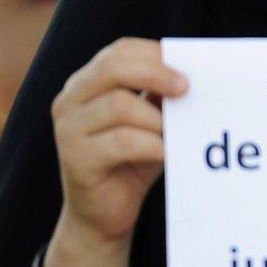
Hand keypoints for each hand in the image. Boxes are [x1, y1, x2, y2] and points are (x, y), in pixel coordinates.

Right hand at [46, 38, 183, 266]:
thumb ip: (162, 94)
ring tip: (176, 132)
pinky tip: (168, 152)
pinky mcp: (75, 160)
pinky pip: (121, 142)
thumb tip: (199, 69)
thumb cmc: (134, 159)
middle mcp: (70, 100)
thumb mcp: (151, 119)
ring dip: (157, 118)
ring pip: (119, 105)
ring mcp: (67, 130)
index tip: (189, 68)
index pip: (119, 51)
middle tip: (187, 89)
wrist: (105, 214)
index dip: (155, 54)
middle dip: (156, 74)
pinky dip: (152, 144)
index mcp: (86, 83)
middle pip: (112, 69)